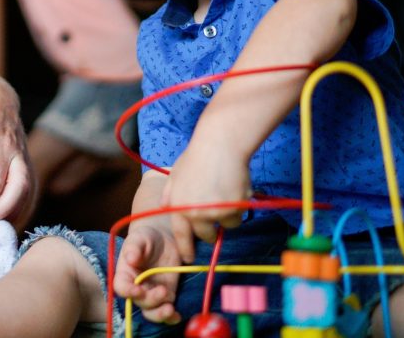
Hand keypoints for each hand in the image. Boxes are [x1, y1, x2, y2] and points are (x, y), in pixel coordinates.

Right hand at [115, 224, 182, 324]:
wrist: (164, 238)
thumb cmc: (146, 237)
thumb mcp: (139, 238)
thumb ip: (134, 247)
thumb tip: (130, 259)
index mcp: (125, 274)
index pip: (121, 287)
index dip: (128, 291)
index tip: (138, 289)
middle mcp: (137, 287)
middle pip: (139, 302)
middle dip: (150, 300)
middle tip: (163, 290)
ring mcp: (152, 293)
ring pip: (152, 311)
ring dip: (160, 314)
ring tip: (170, 309)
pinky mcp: (167, 295)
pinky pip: (167, 311)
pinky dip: (171, 317)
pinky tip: (177, 315)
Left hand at [161, 137, 250, 261]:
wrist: (220, 144)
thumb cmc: (197, 156)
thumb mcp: (175, 174)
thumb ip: (170, 193)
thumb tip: (164, 207)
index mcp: (178, 205)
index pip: (181, 234)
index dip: (186, 248)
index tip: (189, 259)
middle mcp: (196, 212)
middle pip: (206, 235)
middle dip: (210, 231)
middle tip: (214, 214)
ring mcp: (216, 211)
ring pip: (226, 226)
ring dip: (227, 215)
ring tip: (224, 192)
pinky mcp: (234, 207)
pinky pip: (239, 216)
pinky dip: (238, 207)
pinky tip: (234, 188)